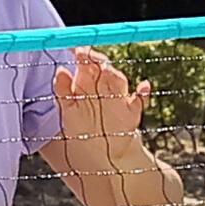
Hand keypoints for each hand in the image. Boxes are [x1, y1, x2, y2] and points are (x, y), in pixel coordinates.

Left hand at [47, 43, 153, 176]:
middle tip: (84, 55)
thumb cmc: (84, 131)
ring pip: (118, 79)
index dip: (81, 53)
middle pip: (101, 66)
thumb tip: (60, 70)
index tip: (74, 48)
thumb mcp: (68, 110)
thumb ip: (63, 90)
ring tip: (104, 69)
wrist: (103, 157)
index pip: (86, 61)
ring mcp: (119, 98)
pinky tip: (144, 87)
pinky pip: (141, 100)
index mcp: (87, 84)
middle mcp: (103, 87)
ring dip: (112, 73)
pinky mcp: (132, 112)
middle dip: (94, 59)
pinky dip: (143, 93)